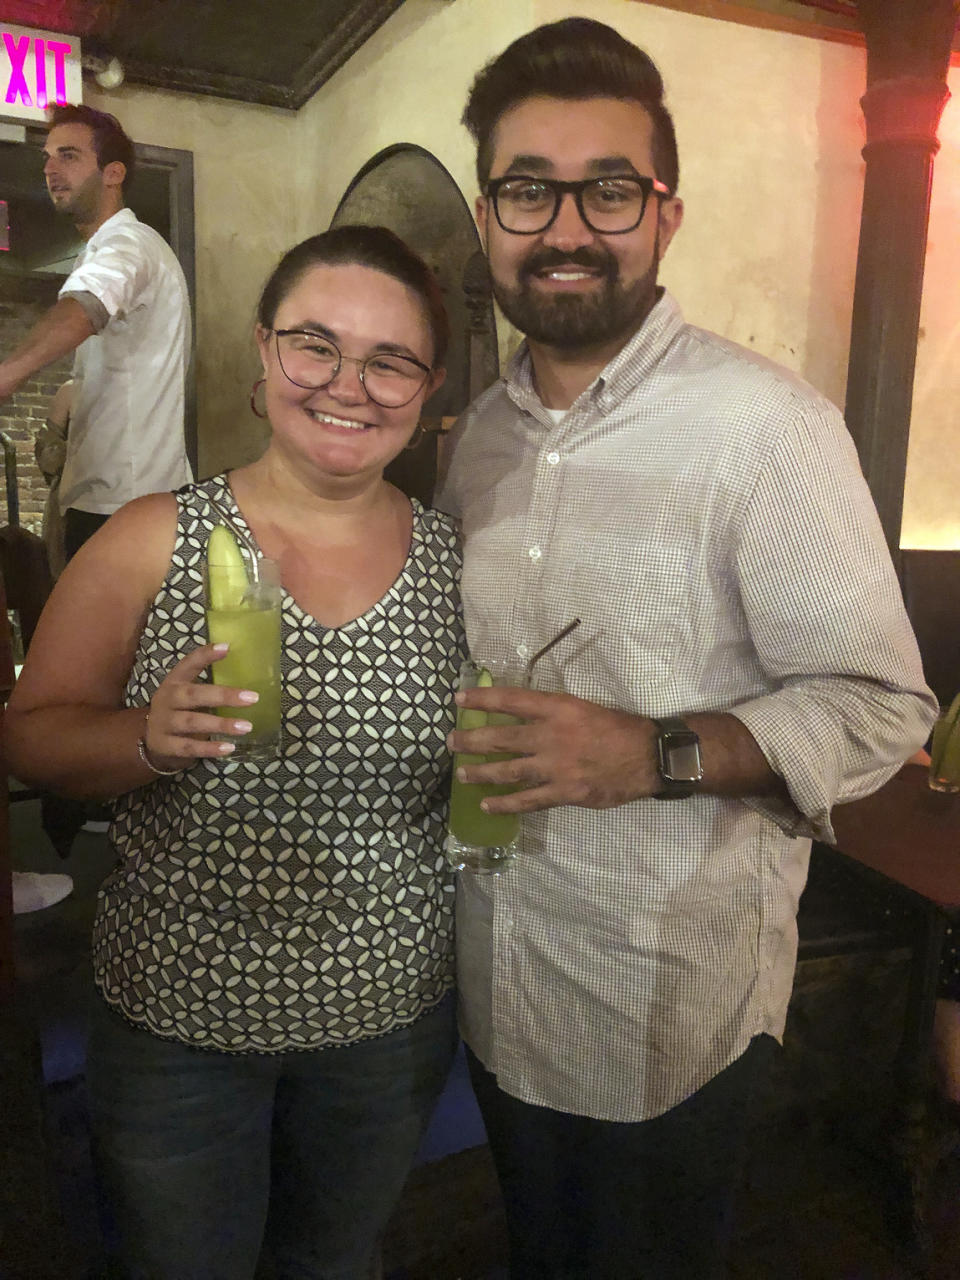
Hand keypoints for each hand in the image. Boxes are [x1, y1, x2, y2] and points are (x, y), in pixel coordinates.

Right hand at [141, 642, 257, 767]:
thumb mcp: (187, 695)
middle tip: (253, 698)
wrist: (154, 743)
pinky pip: (189, 747)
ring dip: (221, 724)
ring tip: (246, 726)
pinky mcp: (164, 746)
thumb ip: (209, 686)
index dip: (204, 655)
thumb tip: (246, 673)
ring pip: (193, 722)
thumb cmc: (179, 712)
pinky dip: (209, 748)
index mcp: (174, 682)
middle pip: (193, 695)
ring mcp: (163, 723)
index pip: (187, 664)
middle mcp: (166, 700)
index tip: (226, 647)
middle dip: (223, 695)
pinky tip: (229, 748)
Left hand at [447, 686, 657, 812]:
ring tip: (461, 773)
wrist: (646, 756)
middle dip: (471, 740)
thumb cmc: (616, 728)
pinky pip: (527, 801)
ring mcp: (555, 766)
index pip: (510, 700)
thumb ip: (552, 713)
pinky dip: (505, 804)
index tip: (458, 699)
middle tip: (451, 742)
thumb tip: (521, 716)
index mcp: (557, 708)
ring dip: (481, 772)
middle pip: (501, 737)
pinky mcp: (564, 792)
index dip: (481, 699)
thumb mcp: (582, 707)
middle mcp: (551, 735)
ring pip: (508, 770)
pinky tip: (487, 805)